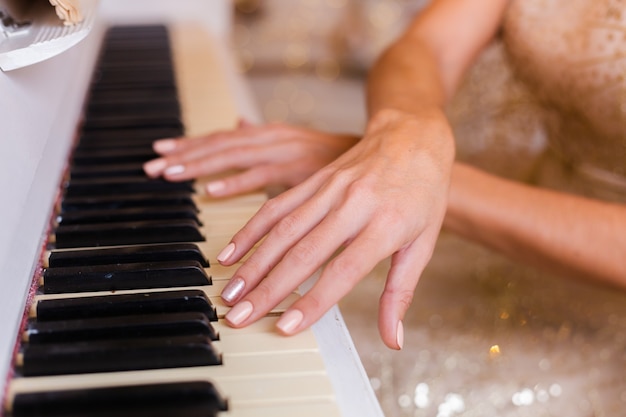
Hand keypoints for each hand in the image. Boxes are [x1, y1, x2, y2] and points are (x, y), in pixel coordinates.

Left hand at [143, 120, 358, 196]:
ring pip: (234, 157)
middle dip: (184, 156)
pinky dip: (235, 183)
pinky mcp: (300, 169)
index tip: (161, 152)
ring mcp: (285, 151)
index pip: (222, 139)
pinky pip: (262, 176)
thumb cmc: (332, 158)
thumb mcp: (292, 143)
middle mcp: (273, 138)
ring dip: (199, 166)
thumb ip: (263, 137)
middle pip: (220, 146)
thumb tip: (238, 124)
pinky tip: (211, 192)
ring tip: (168, 174)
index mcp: (269, 135)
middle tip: (151, 166)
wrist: (377, 154)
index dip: (190, 145)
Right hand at [217, 108, 454, 348]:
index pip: (344, 270)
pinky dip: (252, 230)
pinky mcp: (315, 181)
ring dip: (254, 263)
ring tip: (231, 292)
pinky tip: (233, 252)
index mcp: (385, 225)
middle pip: (304, 252)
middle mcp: (353, 206)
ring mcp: (330, 190)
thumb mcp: (423, 243)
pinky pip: (277, 206)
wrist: (413, 138)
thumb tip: (392, 339)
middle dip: (268, 288)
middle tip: (241, 317)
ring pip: (283, 230)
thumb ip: (400, 292)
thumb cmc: (422, 193)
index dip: (314, 300)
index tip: (287, 326)